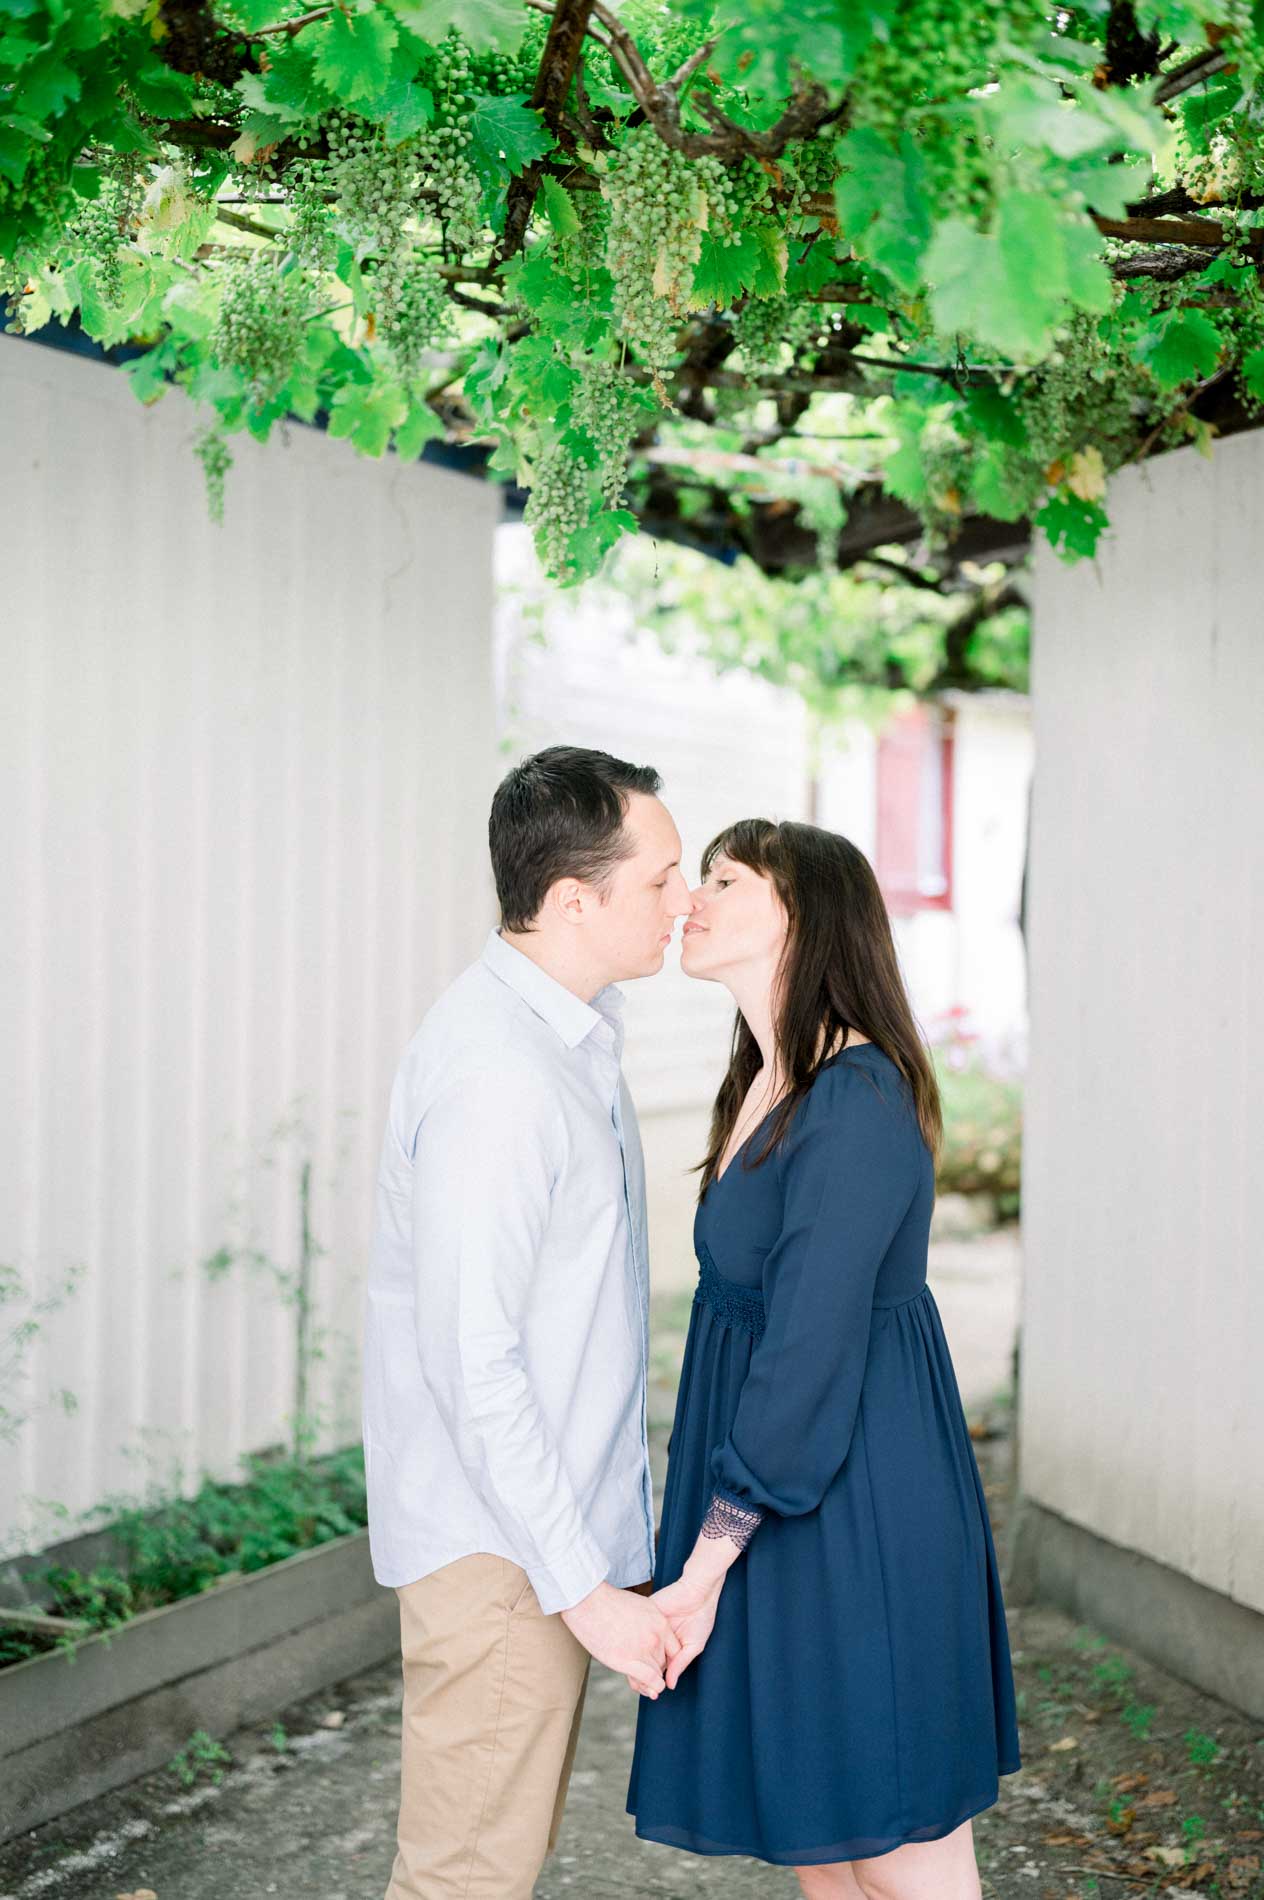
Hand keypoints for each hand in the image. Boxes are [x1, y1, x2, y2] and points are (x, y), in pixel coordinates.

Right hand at [560, 1581, 681, 1696]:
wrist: (589, 1602)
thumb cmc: (608, 1602)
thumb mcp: (638, 1606)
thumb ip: (649, 1621)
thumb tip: (649, 1631)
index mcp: (660, 1622)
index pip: (674, 1648)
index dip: (666, 1657)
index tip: (657, 1660)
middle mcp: (656, 1636)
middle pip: (664, 1661)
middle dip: (656, 1667)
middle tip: (646, 1670)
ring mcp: (643, 1649)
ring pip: (657, 1673)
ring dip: (652, 1680)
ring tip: (646, 1683)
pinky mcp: (627, 1661)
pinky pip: (650, 1680)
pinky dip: (652, 1687)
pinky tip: (652, 1690)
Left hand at [644, 1569, 721, 1689]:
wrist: (699, 1591)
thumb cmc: (701, 1618)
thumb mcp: (693, 1646)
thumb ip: (680, 1664)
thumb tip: (669, 1685)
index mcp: (669, 1647)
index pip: (656, 1666)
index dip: (652, 1679)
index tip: (649, 1692)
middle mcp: (657, 1637)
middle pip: (644, 1658)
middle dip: (641, 1672)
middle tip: (639, 1686)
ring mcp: (650, 1625)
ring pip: (637, 1645)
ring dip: (635, 1658)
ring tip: (634, 1673)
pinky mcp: (646, 1612)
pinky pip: (636, 1627)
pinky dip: (634, 1640)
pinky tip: (633, 1652)